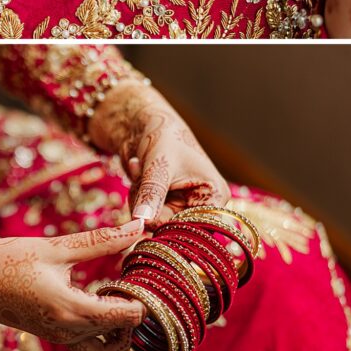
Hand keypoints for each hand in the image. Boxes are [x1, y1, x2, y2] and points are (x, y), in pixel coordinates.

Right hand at [0, 222, 146, 350]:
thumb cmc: (10, 259)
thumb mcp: (56, 247)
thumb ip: (101, 240)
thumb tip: (138, 227)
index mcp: (71, 310)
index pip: (127, 316)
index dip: (142, 296)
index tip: (141, 273)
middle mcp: (69, 332)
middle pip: (123, 333)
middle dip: (136, 309)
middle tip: (136, 278)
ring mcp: (62, 339)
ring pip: (109, 349)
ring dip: (122, 329)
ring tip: (119, 294)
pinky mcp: (56, 338)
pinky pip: (91, 348)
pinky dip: (105, 333)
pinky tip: (101, 300)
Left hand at [89, 80, 229, 228]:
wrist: (145, 123)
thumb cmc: (162, 137)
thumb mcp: (158, 167)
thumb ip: (152, 195)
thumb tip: (141, 223)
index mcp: (215, 197)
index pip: (194, 227)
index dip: (167, 223)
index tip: (144, 215)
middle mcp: (202, 205)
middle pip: (171, 226)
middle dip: (149, 205)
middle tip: (140, 178)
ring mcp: (181, 206)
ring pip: (153, 220)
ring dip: (139, 197)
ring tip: (140, 168)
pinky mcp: (163, 204)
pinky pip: (144, 212)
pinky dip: (135, 194)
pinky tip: (137, 169)